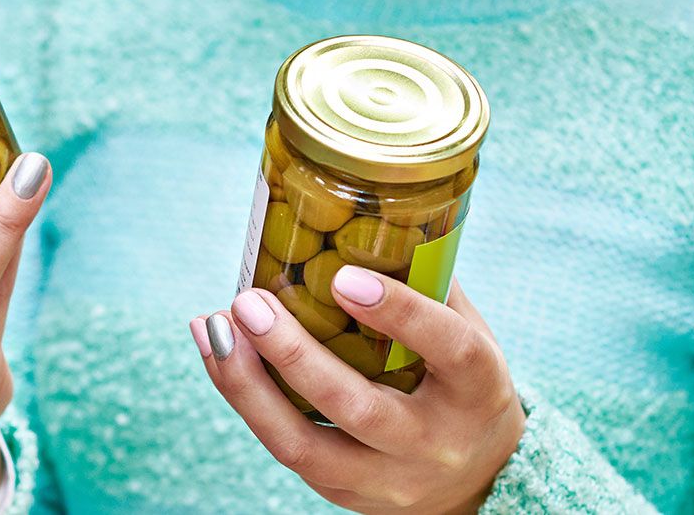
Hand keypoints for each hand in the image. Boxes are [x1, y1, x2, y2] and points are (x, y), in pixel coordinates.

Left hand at [191, 269, 523, 513]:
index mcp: (479, 389)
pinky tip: (216, 349)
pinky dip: (244, 398)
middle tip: (248, 302)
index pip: (449, 349)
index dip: (399, 312)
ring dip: (247, 386)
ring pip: (304, 445)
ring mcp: (387, 479)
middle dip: (294, 355)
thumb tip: (372, 208)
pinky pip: (285, 449)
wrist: (479, 479)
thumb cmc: (460, 382)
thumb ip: (426, 281)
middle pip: (357, 407)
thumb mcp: (469, 331)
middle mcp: (435, 443)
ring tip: (213, 327)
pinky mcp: (344, 495)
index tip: (341, 276)